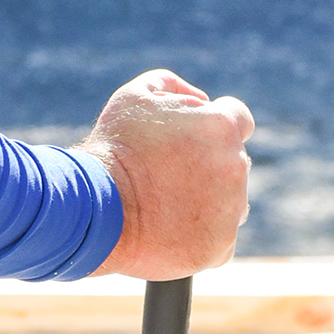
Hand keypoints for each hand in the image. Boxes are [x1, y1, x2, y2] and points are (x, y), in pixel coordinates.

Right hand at [79, 69, 253, 278]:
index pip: (238, 120)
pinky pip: (221, 238)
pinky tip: (171, 229)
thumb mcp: (135, 96)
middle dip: (209, 164)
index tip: (191, 141)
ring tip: (166, 203)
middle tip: (167, 174)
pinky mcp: (219, 247)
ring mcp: (231, 210)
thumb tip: (200, 99)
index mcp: (222, 127)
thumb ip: (173, 86)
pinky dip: (201, 236)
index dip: (213, 127)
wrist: (95, 210)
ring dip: (209, 200)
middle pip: (234, 162)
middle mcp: (236, 166)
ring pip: (231, 202)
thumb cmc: (114, 150)